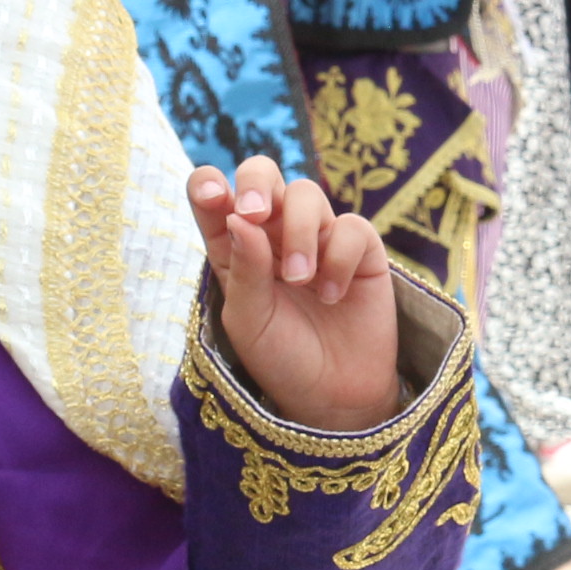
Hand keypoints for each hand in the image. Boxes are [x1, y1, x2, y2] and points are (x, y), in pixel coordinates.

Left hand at [191, 156, 403, 433]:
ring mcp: (318, 237)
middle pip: (263, 173)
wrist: (334, 396)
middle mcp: (273, 233)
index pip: (214, 196)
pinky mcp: (360, 250)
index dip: (209, 184)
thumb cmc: (281, 357)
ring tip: (299, 280)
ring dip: (299, 233)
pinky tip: (332, 296)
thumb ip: (244, 269)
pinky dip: (339, 258)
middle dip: (257, 183)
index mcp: (235, 246)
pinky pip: (351, 226)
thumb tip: (240, 217)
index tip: (214, 197)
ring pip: (307, 194)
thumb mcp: (249, 320)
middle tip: (256, 215)